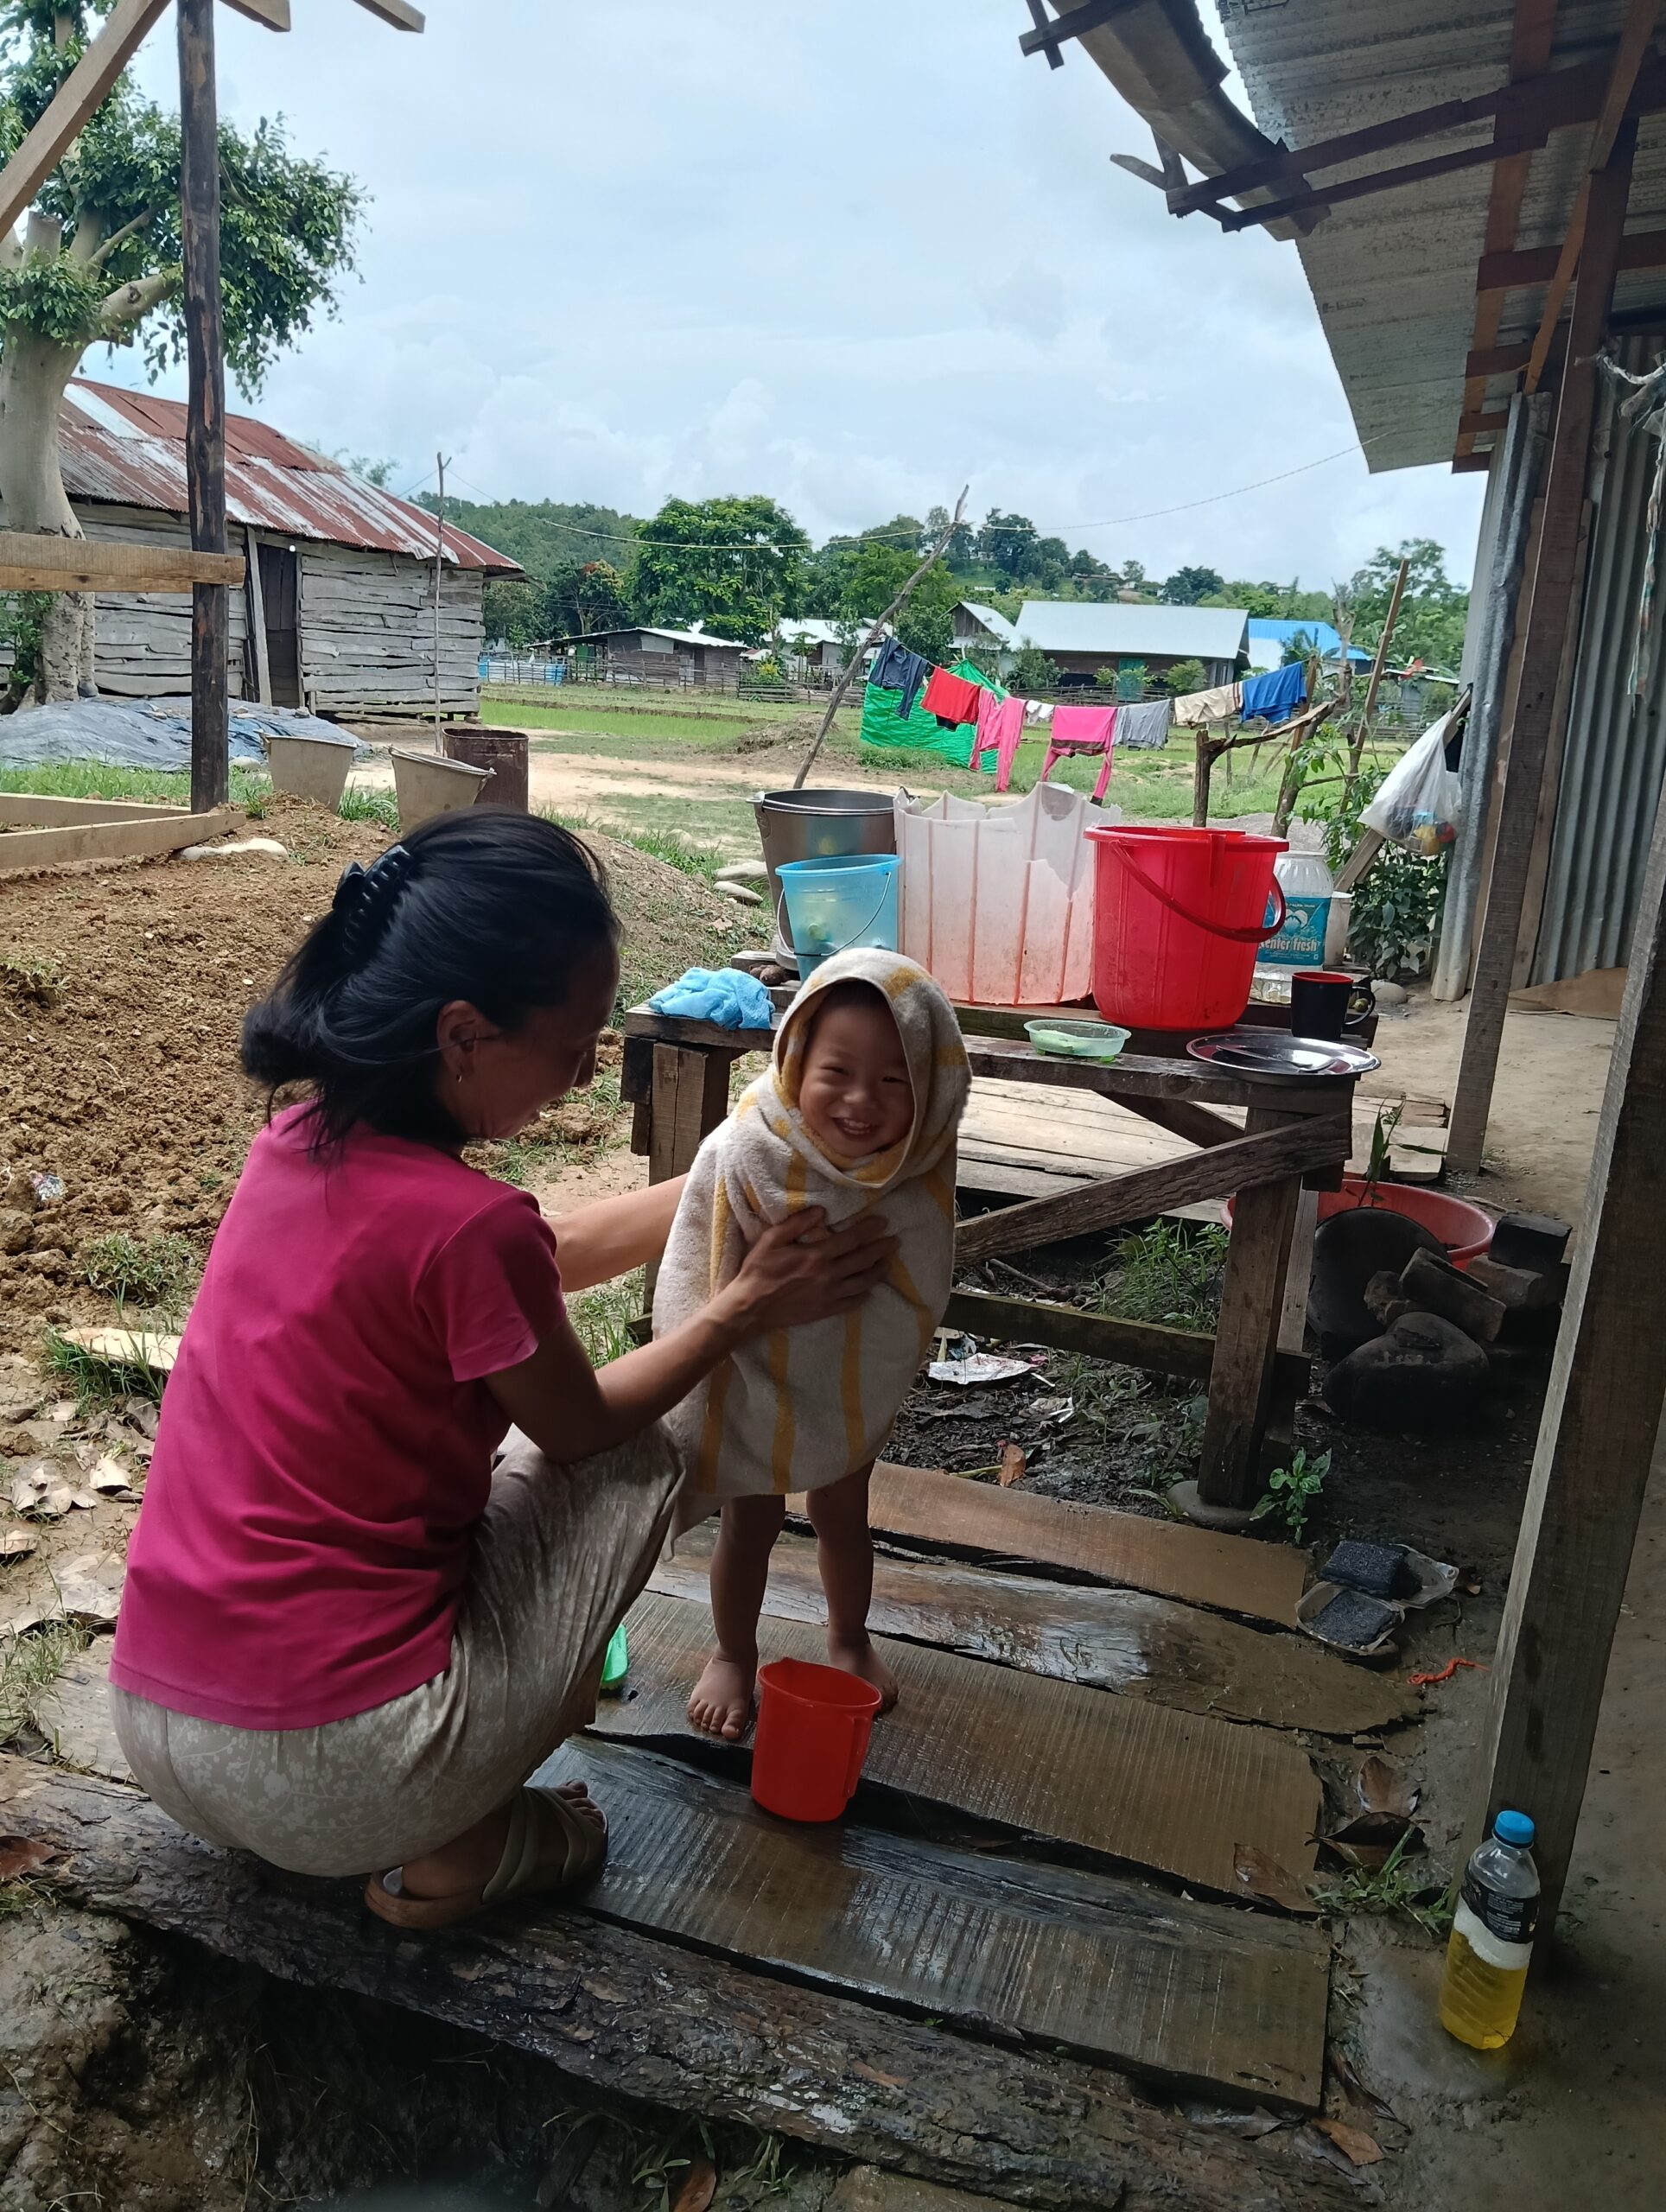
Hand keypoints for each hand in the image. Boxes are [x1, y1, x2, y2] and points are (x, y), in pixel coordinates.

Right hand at [717, 1208, 896, 1337]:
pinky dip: (864, 1295)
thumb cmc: (758, 1271)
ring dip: (878, 1271)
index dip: (870, 1230)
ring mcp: (829, 1295)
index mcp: (816, 1255)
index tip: (883, 1223)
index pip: (851, 1239)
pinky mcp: (825, 1310)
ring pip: (862, 1282)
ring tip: (888, 1264)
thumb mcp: (771, 1240)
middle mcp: (828, 1275)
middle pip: (863, 1260)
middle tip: (895, 1241)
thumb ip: (797, 1223)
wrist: (750, 1308)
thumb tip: (821, 1210)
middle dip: (881, 1249)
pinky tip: (869, 1290)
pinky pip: (852, 1302)